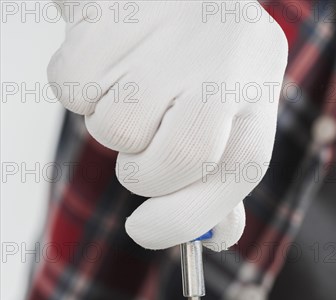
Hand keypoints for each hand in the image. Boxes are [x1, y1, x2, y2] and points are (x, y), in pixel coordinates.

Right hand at [48, 1, 287, 248]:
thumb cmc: (195, 61)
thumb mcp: (227, 110)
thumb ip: (222, 174)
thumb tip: (218, 238)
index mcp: (258, 86)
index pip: (242, 169)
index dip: (192, 215)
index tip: (146, 231)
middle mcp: (227, 57)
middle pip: (181, 158)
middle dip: (145, 177)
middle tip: (140, 153)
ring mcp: (172, 33)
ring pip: (117, 130)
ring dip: (113, 126)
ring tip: (132, 84)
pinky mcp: (112, 15)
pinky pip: (74, 91)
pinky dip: (81, 89)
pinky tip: (109, 58)